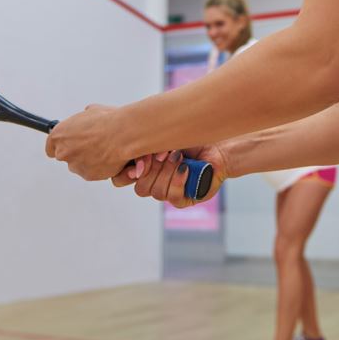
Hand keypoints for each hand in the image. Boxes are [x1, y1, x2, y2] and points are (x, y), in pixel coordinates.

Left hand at [45, 104, 129, 179]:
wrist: (123, 134)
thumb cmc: (109, 122)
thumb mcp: (92, 111)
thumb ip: (83, 120)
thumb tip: (87, 118)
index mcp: (59, 135)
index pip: (51, 147)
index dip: (62, 145)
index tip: (68, 145)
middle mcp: (63, 152)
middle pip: (66, 157)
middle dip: (77, 152)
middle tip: (92, 145)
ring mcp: (75, 165)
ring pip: (80, 165)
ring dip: (89, 160)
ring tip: (104, 149)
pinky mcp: (88, 175)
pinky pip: (92, 172)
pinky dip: (100, 167)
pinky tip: (109, 157)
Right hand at [113, 143, 229, 207]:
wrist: (217, 145)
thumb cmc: (190, 140)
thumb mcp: (162, 140)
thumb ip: (145, 150)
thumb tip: (136, 169)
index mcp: (145, 169)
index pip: (121, 179)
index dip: (125, 174)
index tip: (137, 163)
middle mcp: (154, 183)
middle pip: (140, 187)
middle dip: (152, 168)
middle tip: (165, 153)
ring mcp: (168, 193)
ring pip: (156, 192)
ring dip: (167, 171)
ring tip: (179, 156)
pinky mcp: (184, 200)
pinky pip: (173, 197)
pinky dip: (178, 180)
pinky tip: (186, 168)